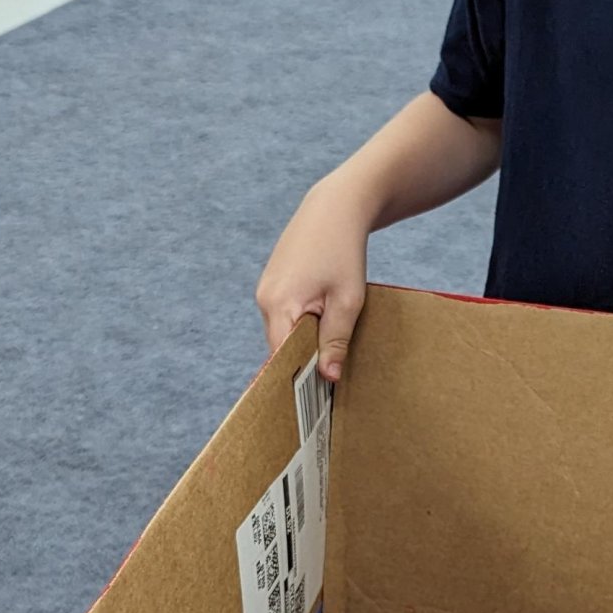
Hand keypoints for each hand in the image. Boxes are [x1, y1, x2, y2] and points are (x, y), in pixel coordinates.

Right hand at [255, 182, 369, 381]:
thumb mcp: (348, 300)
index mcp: (279, 304)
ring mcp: (265, 291)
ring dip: (302, 344)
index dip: (295, 381)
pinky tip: (321, 326)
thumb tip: (327, 378)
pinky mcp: (272, 285)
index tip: (311, 404)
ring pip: (283, 333)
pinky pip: (284, 317)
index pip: (280, 358)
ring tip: (328, 354)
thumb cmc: (344, 251)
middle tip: (328, 386)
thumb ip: (335, 340)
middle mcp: (264, 300)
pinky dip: (300, 327)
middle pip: (280, 348)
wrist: (334, 209)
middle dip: (301, 364)